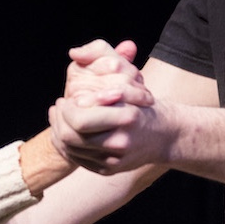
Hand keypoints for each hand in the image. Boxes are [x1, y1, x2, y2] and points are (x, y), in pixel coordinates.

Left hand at [49, 39, 166, 174]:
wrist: (165, 135)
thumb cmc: (143, 103)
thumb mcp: (128, 77)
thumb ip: (103, 60)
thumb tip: (75, 53)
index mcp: (126, 117)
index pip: (79, 119)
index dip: (67, 109)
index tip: (66, 98)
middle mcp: (120, 142)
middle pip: (71, 137)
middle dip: (59, 121)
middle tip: (59, 106)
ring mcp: (114, 160)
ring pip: (71, 150)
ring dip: (58, 132)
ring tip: (59, 117)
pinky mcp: (108, 170)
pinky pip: (78, 161)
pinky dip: (66, 147)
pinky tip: (65, 132)